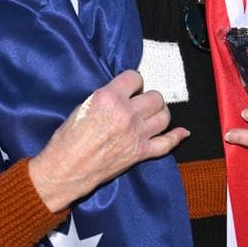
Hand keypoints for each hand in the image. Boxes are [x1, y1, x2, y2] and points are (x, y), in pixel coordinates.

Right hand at [29, 70, 188, 211]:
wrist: (66, 169)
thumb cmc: (67, 139)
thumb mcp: (83, 106)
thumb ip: (106, 97)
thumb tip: (123, 94)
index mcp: (109, 98)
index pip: (135, 77)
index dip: (133, 82)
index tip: (130, 89)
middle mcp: (126, 114)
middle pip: (155, 97)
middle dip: (148, 97)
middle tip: (140, 104)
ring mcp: (136, 134)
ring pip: (164, 116)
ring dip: (160, 113)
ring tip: (152, 115)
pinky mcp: (140, 153)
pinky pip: (167, 143)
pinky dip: (176, 137)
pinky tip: (182, 132)